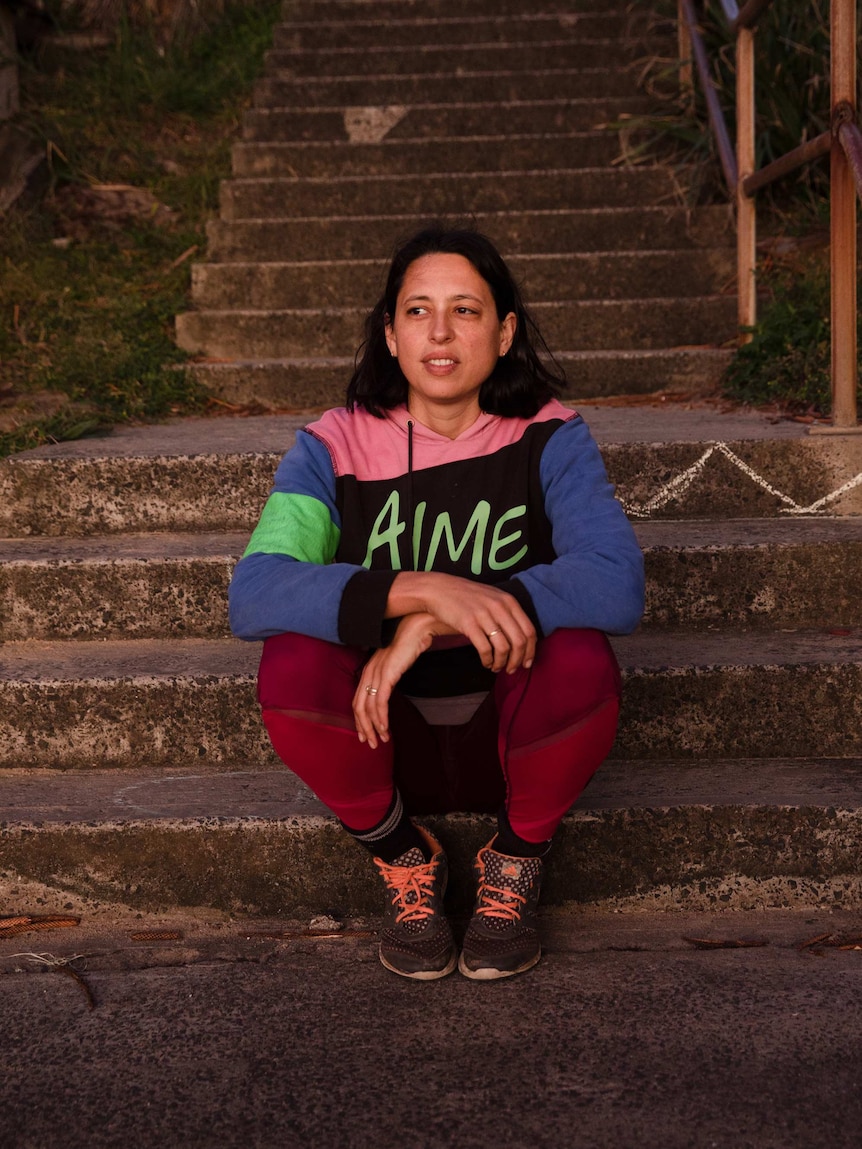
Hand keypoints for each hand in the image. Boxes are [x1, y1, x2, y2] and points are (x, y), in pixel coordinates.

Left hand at [353, 613, 437, 748]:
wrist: (418, 627)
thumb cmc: (410, 644)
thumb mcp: (396, 662)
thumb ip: (389, 675)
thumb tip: (389, 689)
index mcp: (368, 670)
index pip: (358, 700)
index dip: (360, 719)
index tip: (366, 733)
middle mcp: (368, 672)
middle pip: (359, 706)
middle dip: (364, 728)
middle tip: (370, 743)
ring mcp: (376, 673)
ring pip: (368, 708)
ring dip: (374, 727)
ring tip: (381, 740)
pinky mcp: (387, 674)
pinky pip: (380, 701)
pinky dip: (381, 718)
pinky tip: (385, 728)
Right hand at [387, 571, 535, 673]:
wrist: (439, 589)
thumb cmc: (467, 596)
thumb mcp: (493, 597)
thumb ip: (508, 613)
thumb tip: (521, 638)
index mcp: (509, 601)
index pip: (529, 631)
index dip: (531, 651)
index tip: (527, 663)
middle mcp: (499, 607)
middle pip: (519, 642)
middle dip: (517, 660)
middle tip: (511, 670)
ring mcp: (484, 615)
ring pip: (503, 648)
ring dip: (501, 663)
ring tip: (496, 667)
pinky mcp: (469, 624)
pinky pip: (485, 649)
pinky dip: (487, 660)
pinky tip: (485, 663)